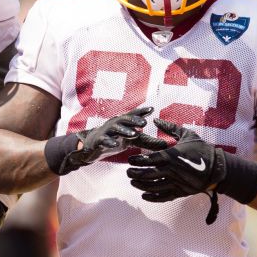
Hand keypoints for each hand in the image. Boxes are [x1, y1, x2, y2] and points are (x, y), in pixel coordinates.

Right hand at [46, 106, 166, 174]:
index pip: (133, 116)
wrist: (90, 147)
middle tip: (144, 123)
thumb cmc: (113, 141)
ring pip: (115, 129)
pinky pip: (103, 140)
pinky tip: (116, 145)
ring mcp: (105, 132)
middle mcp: (114, 125)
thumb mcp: (131, 141)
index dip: (141, 112)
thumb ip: (146, 141)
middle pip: (125, 120)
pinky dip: (109, 142)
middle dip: (134, 120)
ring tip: (133, 134)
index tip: (152, 109)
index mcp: (123, 123)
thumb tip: (165, 145)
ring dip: (124, 130)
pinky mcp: (98, 142)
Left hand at [126, 119, 225, 201]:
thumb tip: (156, 120)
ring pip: (152, 186)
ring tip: (133, 182)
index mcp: (171, 156)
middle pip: (147, 174)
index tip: (130, 160)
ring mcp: (175, 183)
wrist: (218, 167)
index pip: (148, 159)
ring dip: (140, 185)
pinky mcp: (180, 192)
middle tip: (128, 172)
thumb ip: (170, 128)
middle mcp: (170, 170)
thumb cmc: (202, 149)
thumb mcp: (187, 135)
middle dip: (135, 173)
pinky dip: (152, 198)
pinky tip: (145, 195)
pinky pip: (163, 197)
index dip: (137, 161)